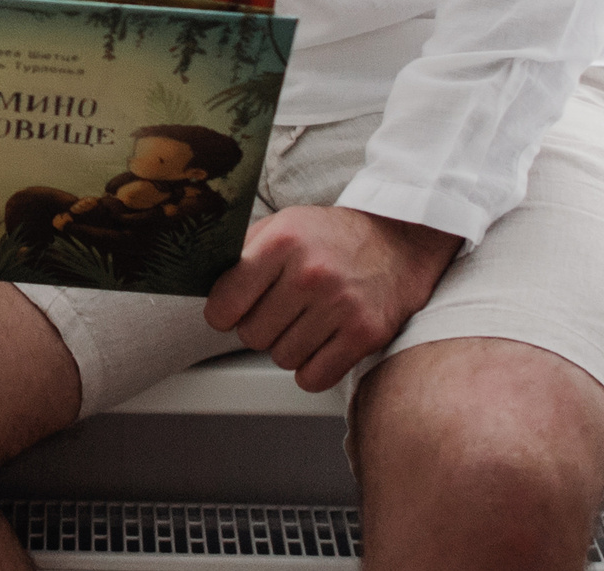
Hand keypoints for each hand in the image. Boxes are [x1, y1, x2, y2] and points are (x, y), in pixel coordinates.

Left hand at [203, 205, 461, 392]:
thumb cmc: (330, 237)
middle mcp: (311, 274)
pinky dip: (311, 369)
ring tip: (303, 322)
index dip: (222, 313)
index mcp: (283, 242)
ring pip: (282, 358)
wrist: (398, 242)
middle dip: (257, 328)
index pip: (225, 302)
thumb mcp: (282, 226)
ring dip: (286, 347)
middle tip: (277, 312)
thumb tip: (206, 290)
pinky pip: (314, 377)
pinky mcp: (366, 334)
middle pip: (252, 335)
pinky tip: (319, 343)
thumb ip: (243, 255)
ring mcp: (341, 305)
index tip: (230, 311)